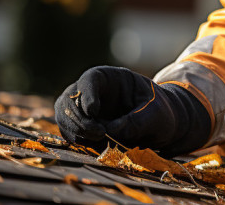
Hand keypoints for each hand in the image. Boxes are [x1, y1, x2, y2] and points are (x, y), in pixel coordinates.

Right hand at [54, 66, 209, 155]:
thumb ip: (138, 121)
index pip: (90, 79)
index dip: (87, 94)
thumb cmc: (159, 112)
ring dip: (76, 131)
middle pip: (70, 98)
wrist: (159, 127)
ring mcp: (84, 109)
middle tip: (99, 133)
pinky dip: (78, 140)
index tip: (94, 111)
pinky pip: (69, 132)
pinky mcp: (83, 126)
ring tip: (98, 140)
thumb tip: (113, 131)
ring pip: (65, 116)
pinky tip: (95, 146)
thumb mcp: (157, 114)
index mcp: (111, 79)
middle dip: (80, 118)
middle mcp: (93, 91)